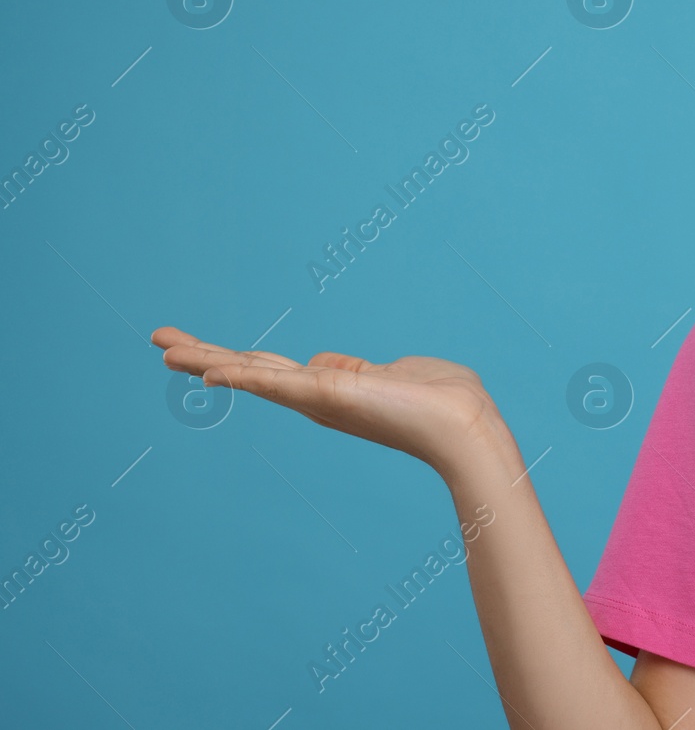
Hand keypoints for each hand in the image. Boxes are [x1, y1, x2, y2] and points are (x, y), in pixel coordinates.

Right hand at [152, 326, 508, 474]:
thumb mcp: (393, 372)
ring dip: (204, 359)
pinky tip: (206, 370)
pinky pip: (273, 382)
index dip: (237, 359)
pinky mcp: (325, 394)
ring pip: (249, 373)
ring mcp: (317, 398)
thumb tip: (324, 363)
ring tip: (162, 347)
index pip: (274, 369)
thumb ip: (355, 369)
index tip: (204, 353)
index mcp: (331, 390)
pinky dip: (239, 375)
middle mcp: (316, 398)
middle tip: (159, 341)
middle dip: (203, 356)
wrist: (464, 425)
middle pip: (248, 370)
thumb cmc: (444, 400)